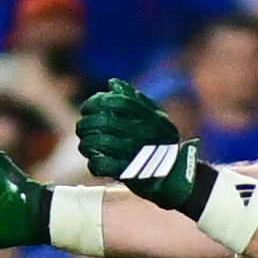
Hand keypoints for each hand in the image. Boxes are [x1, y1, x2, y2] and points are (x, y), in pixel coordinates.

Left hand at [77, 80, 213, 216]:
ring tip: (86, 143)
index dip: (97, 102)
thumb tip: (112, 83)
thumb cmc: (163, 142)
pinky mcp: (127, 173)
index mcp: (147, 118)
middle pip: (103, 123)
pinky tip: (94, 160)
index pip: (117, 103)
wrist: (175, 174)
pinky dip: (93, 162)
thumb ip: (135, 100)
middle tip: (82, 126)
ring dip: (86, 143)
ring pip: (98, 144)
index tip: (88, 107)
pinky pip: (101, 165)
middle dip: (86, 123)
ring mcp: (132, 154)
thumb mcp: (156, 117)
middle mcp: (140, 134)